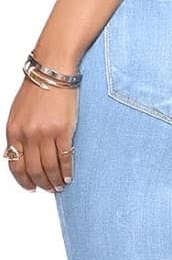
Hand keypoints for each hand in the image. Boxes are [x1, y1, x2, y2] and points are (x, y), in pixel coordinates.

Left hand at [5, 76, 77, 193]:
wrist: (52, 70)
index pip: (15, 164)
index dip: (23, 180)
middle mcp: (28, 134)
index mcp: (14, 130)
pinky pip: (65, 158)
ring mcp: (46, 133)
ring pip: (49, 167)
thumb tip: (16, 155)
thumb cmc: (37, 89)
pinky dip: (67, 171)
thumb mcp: (17, 113)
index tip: (31, 187)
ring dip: (55, 180)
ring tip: (60, 185)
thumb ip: (17, 135)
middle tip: (49, 189)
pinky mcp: (63, 131)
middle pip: (34, 170)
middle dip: (41, 183)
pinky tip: (68, 176)